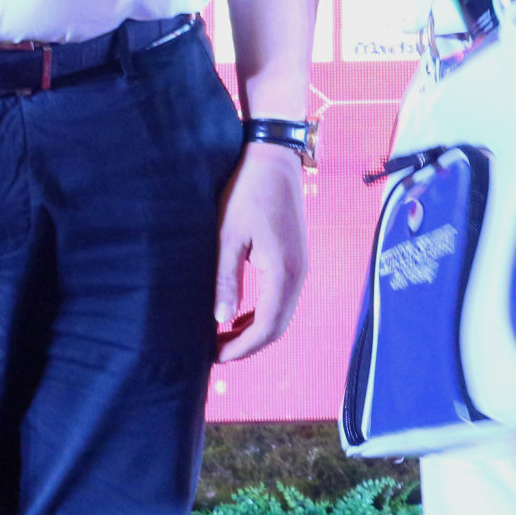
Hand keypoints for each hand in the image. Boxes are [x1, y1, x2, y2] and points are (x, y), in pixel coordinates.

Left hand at [213, 141, 308, 361]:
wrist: (275, 158)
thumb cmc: (247, 191)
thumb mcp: (228, 234)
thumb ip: (226, 278)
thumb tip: (220, 319)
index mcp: (283, 271)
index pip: (266, 326)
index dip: (241, 347)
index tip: (215, 356)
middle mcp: (298, 274)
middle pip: (278, 327)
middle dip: (248, 345)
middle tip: (215, 353)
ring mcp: (300, 267)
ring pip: (281, 314)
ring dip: (255, 331)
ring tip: (222, 337)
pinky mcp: (295, 259)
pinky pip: (282, 298)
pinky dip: (262, 313)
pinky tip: (239, 314)